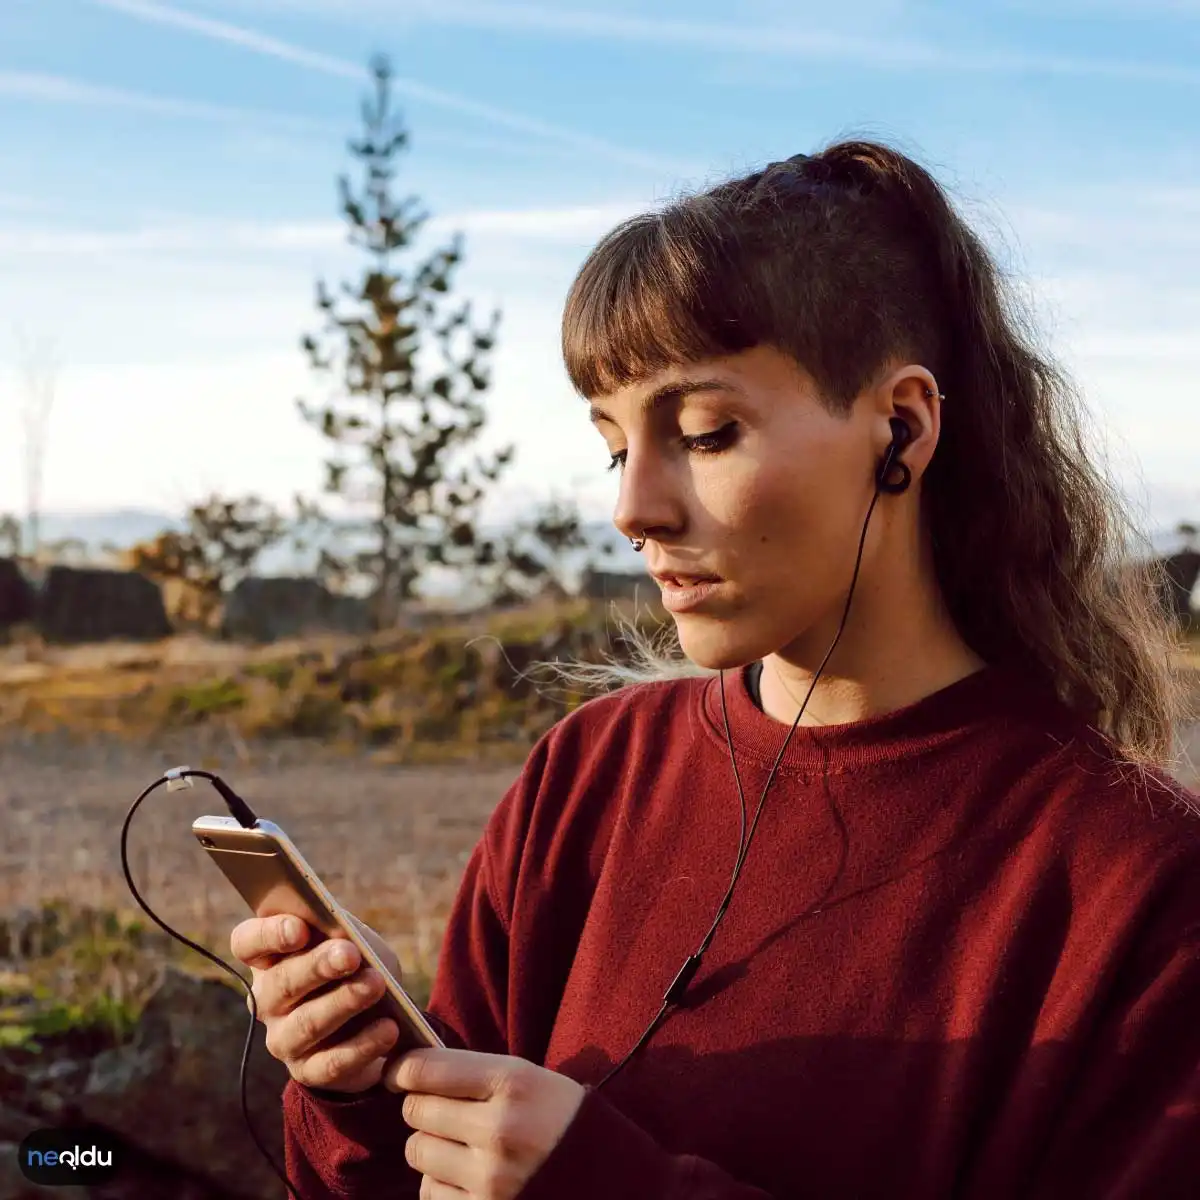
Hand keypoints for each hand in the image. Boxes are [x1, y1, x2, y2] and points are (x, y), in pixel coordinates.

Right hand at [229, 912, 403, 1092]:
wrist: (371, 1017)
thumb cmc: (354, 964)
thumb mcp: (349, 939)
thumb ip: (340, 931)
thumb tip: (343, 933)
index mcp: (268, 958)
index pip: (247, 942)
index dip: (270, 934)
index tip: (300, 929)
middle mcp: (266, 1000)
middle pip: (282, 982)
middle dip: (318, 966)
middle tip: (351, 954)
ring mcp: (283, 1039)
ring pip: (307, 1023)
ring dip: (344, 1002)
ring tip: (377, 984)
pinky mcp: (307, 1071)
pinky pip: (333, 1062)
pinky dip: (363, 1044)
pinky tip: (389, 1028)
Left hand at [384, 1049, 585, 1198]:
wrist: (610, 1179)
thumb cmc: (561, 1119)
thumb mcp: (530, 1079)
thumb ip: (474, 1073)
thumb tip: (411, 1070)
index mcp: (513, 1082)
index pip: (427, 1069)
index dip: (403, 1070)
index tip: (398, 1073)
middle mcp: (499, 1129)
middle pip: (416, 1111)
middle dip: (421, 1108)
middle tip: (438, 1110)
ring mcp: (491, 1178)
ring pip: (418, 1152)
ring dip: (429, 1147)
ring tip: (458, 1145)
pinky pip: (430, 1193)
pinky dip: (439, 1184)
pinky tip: (465, 1177)